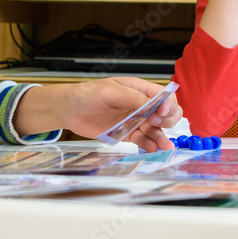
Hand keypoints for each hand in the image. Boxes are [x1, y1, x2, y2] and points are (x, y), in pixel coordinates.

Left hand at [59, 78, 181, 151]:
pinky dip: (149, 145)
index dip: (167, 104)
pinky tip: (152, 149)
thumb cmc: (88, 94)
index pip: (163, 96)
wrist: (70, 110)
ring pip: (156, 129)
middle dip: (168, 120)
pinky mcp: (127, 133)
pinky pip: (142, 140)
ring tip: (165, 147)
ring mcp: (135, 120)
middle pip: (165, 113)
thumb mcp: (110, 92)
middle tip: (157, 125)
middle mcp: (140, 105)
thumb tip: (152, 104)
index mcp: (139, 89)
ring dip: (162, 137)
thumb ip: (132, 98)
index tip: (161, 113)